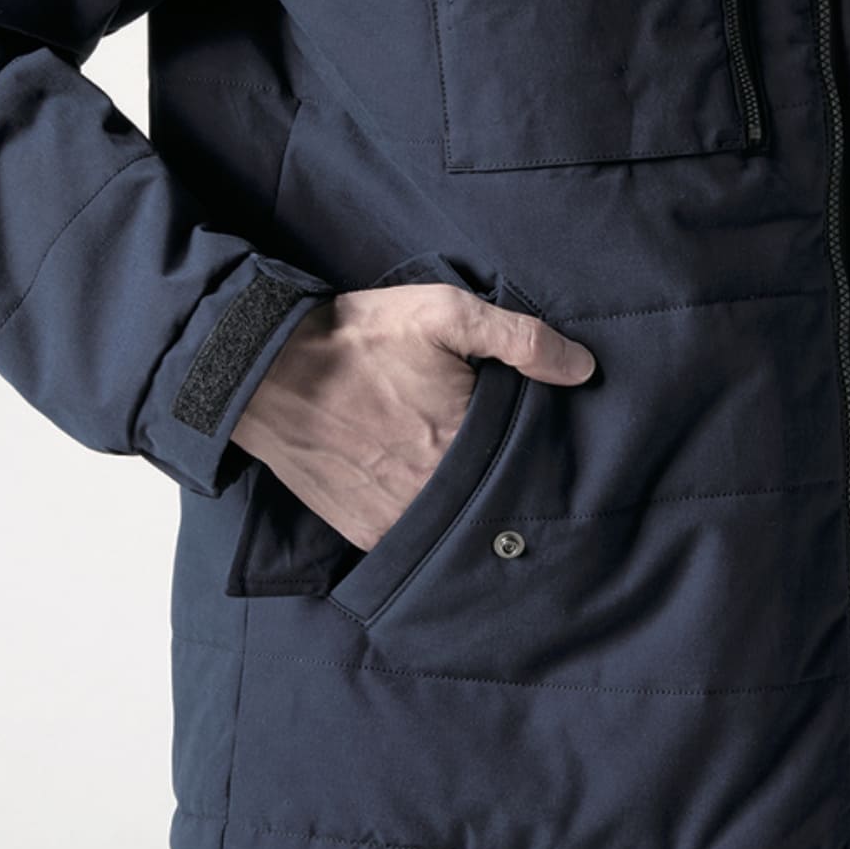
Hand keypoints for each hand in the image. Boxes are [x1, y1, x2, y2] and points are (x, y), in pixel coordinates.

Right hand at [229, 280, 596, 549]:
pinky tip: (424, 489)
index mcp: (464, 444)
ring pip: (457, 521)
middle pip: (493, 494)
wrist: (266, 373)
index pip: (527, 458)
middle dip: (503, 475)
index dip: (536, 444)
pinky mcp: (366, 532)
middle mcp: (435, 494)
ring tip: (461, 468)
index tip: (537, 431)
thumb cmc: (359, 338)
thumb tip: (583, 370)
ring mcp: (398, 519)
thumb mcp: (444, 312)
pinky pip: (414, 536)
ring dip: (466, 501)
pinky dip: (425, 518)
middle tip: (498, 449)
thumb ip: (520, 339)